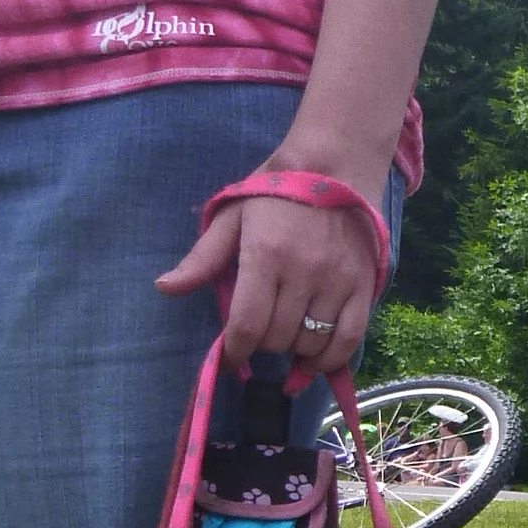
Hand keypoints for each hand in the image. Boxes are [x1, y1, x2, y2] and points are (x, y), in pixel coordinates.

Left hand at [156, 168, 382, 377]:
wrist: (335, 165)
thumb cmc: (275, 192)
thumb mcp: (230, 217)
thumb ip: (201, 258)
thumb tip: (164, 288)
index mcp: (265, 255)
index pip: (247, 325)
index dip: (235, 352)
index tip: (229, 358)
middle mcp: (303, 272)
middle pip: (278, 338)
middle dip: (261, 344)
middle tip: (259, 331)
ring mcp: (337, 281)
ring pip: (311, 343)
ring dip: (293, 349)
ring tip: (286, 336)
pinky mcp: (363, 285)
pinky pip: (349, 338)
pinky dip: (331, 359)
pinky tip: (316, 361)